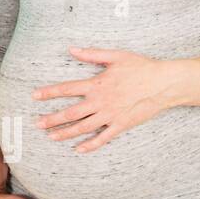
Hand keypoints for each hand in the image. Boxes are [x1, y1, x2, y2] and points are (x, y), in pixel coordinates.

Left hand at [33, 47, 175, 152]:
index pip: (67, 89)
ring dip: (65, 133)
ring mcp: (111, 115)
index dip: (49, 92)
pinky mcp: (122, 125)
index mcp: (97, 84)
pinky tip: (79, 149)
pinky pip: (103, 138)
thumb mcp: (116, 56)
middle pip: (71, 113)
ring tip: (51, 137)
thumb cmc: (141, 67)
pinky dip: (90, 145)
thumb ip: (92, 54)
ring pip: (83, 127)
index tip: (34, 96)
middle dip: (52, 119)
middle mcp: (100, 101)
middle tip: (37, 124)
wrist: (164, 84)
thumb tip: (72, 49)